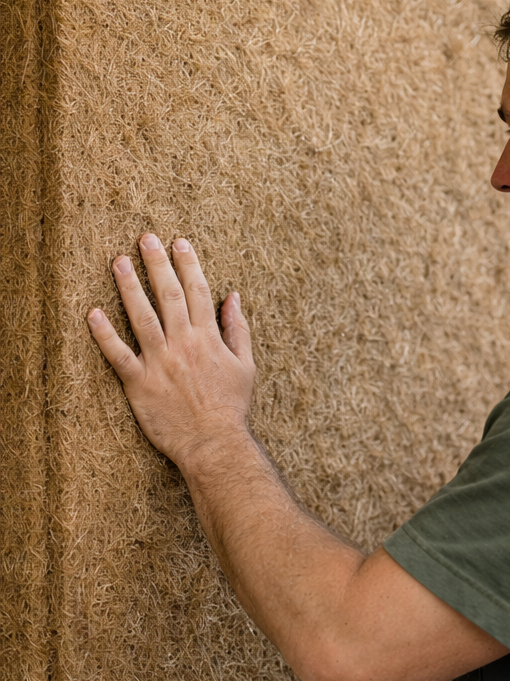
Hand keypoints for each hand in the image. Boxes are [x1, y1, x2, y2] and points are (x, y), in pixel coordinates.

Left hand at [88, 234, 254, 470]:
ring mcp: (160, 362)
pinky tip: (92, 313)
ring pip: (142, 317)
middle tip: (145, 238)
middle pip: (169, 296)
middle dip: (157, 264)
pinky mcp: (140, 383)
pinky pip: (118, 355)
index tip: (179, 243)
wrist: (215, 442)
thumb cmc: (232, 406)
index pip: (199, 292)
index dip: (189, 264)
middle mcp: (184, 344)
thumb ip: (237, 329)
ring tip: (118, 261)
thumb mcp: (246, 365)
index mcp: (209, 338)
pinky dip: (104, 334)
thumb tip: (233, 297)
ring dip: (129, 287)